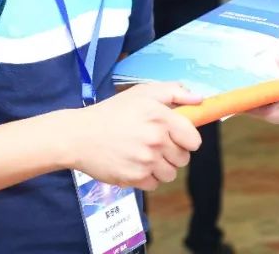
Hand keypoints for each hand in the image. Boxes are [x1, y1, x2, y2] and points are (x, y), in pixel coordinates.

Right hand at [63, 83, 202, 190]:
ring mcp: (145, 161)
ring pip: (170, 173)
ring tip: (142, 154)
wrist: (78, 135)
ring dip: (160, 167)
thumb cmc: (111, 112)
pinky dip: (147, 177)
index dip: (186, 139)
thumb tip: (200, 99)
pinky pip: (155, 184)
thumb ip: (174, 92)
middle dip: (172, 152)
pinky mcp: (134, 178)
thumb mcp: (142, 93)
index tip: (176, 137)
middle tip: (153, 143)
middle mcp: (156, 140)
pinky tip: (133, 164)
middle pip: (183, 158)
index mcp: (160, 117)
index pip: (194, 140)